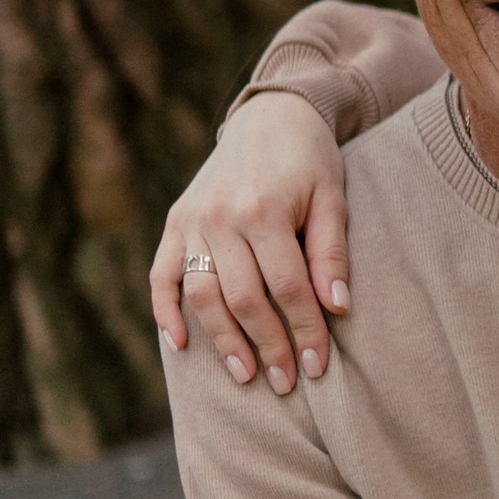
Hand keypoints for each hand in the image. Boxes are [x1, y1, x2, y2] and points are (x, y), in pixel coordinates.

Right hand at [151, 93, 351, 391]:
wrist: (270, 114)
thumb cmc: (310, 160)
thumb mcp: (332, 199)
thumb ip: (331, 253)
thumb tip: (337, 309)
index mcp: (262, 209)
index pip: (287, 288)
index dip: (304, 331)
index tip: (318, 367)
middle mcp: (219, 217)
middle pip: (243, 299)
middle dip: (267, 346)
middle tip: (286, 383)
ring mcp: (191, 220)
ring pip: (201, 295)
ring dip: (221, 340)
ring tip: (246, 375)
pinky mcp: (174, 221)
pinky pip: (161, 275)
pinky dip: (166, 312)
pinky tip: (181, 345)